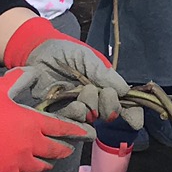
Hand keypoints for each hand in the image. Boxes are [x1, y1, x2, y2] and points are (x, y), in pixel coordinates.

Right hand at [0, 71, 89, 171]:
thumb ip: (18, 79)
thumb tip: (31, 71)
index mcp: (32, 122)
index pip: (61, 128)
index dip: (75, 131)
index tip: (85, 134)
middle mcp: (32, 144)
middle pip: (56, 150)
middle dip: (63, 150)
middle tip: (66, 149)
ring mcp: (20, 161)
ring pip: (43, 167)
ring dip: (47, 163)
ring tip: (48, 162)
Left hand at [6, 21, 131, 123]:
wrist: (37, 50)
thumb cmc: (65, 51)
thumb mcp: (86, 57)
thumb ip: (102, 73)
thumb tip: (123, 90)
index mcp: (104, 86)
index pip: (124, 104)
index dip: (132, 114)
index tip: (134, 121)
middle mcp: (93, 100)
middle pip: (109, 113)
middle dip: (109, 106)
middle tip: (103, 93)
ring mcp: (76, 107)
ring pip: (89, 119)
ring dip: (89, 110)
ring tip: (83, 97)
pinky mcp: (57, 112)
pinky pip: (68, 120)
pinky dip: (73, 115)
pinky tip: (73, 105)